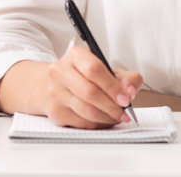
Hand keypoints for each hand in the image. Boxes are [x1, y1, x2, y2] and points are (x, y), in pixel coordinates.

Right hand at [0, 47, 143, 128]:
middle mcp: (60, 71)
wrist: (50, 85)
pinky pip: (80, 122)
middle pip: (89, 92)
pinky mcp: (53, 111)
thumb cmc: (84, 77)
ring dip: (106, 118)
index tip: (126, 98)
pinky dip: (96, 124)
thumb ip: (126, 78)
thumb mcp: (106, 70)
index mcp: (76, 55)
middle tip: (124, 112)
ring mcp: (54, 92)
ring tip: (117, 117)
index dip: (112, 86)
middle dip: (111, 106)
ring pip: (85, 110)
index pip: (94, 69)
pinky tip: (104, 120)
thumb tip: (130, 91)